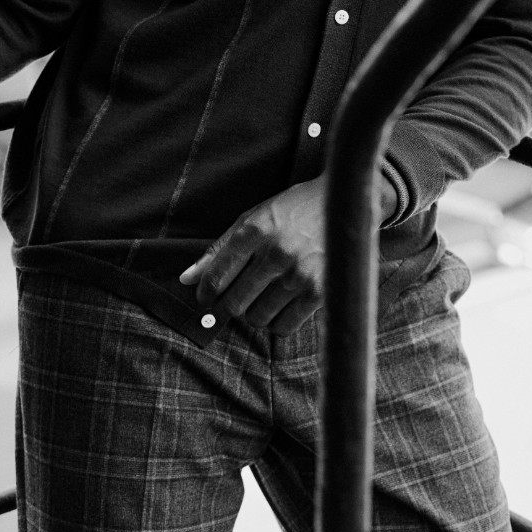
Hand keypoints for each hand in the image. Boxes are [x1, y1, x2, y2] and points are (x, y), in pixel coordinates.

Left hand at [178, 172, 399, 334]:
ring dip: (256, 313)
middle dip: (231, 305)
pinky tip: (283, 304)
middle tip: (240, 295)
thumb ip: (219, 249)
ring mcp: (299, 274)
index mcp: (255, 229)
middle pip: (234, 304)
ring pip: (257, 318)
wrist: (346, 204)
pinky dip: (278, 322)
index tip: (207, 297)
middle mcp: (276, 252)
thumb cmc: (294, 209)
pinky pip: (284, 327)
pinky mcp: (320, 292)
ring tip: (266, 295)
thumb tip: (185, 280)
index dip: (206, 294)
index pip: (215, 279)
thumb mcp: (254, 217)